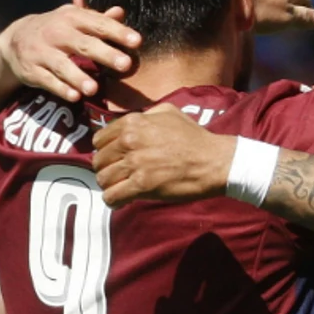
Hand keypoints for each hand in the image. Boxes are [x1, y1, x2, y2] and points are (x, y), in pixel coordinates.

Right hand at [0, 0, 142, 101]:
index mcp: (71, 17)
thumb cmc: (56, 30)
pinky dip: (60, 89)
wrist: (15, 40)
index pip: (98, 24)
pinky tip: (74, 96)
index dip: (117, 32)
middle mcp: (56, 33)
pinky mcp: (32, 70)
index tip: (137, 41)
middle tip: (125, 65)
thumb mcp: (74, 19)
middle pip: (83, 44)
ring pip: (62, 65)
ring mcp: (41, 52)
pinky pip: (47, 81)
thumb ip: (98, 19)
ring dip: (78, 76)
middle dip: (104, 54)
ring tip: (94, 89)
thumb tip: (120, 11)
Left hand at [92, 105, 238, 207]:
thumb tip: (135, 120)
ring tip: (120, 189)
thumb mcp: (170, 112)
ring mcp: (135, 164)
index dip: (105, 151)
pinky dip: (114, 201)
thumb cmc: (195, 138)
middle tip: (118, 176)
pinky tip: (121, 201)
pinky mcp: (142, 185)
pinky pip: (113, 196)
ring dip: (110, 186)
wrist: (213, 161)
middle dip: (107, 170)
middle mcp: (129, 141)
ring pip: (103, 179)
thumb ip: (147, 114)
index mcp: (133, 123)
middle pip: (99, 161)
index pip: (100, 140)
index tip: (114, 159)